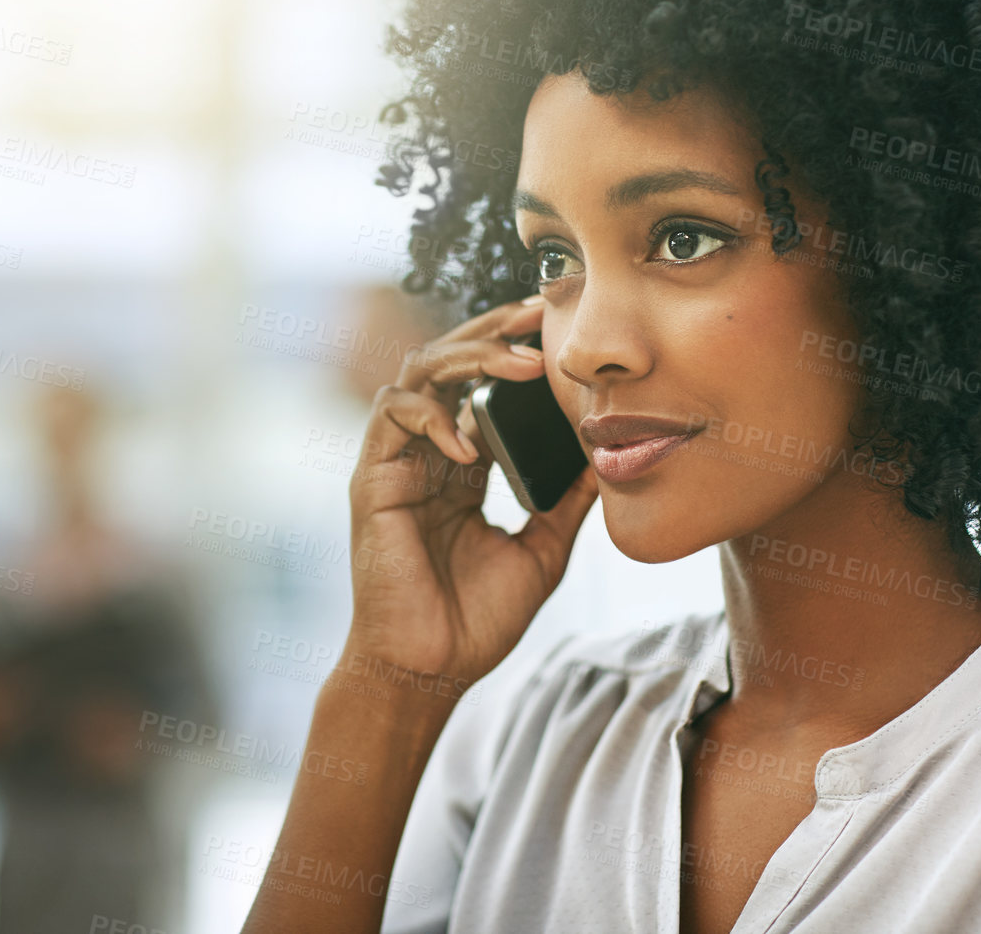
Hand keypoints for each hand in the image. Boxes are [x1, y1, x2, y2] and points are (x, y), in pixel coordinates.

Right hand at [343, 294, 599, 689]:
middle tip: (540, 311)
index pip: (483, 386)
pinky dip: (431, 415)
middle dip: (493, 329)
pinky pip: (392, 417)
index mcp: (462, 466)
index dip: (514, 349)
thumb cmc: (476, 621)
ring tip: (517, 362)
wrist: (431, 670)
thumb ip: (565, 503)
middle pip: (449, 362)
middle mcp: (426, 453)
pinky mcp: (372, 480)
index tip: (559, 326)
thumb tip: (608, 459)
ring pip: (417, 373)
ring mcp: (396, 463)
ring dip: (466, 356)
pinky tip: (468, 444)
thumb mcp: (541, 552)